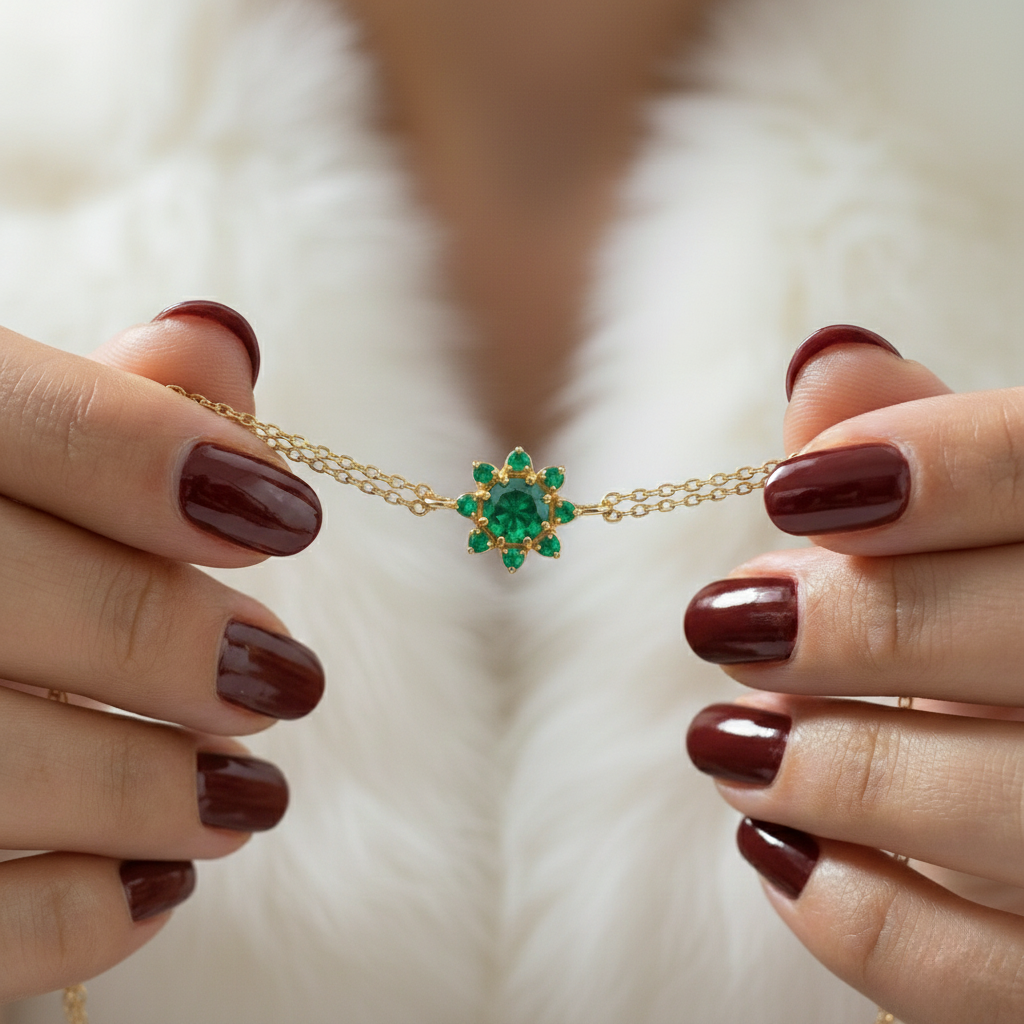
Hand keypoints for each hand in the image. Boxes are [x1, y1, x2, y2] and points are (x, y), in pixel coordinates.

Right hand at [0, 303, 323, 1002]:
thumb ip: (98, 398)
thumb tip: (221, 345)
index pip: (15, 422)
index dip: (160, 461)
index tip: (290, 519)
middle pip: (4, 596)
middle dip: (171, 645)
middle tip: (288, 679)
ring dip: (146, 794)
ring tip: (247, 799)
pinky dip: (68, 920)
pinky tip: (152, 888)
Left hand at [683, 326, 1023, 1023]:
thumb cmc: (1017, 624)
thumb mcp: (1000, 534)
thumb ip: (930, 451)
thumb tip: (824, 363)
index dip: (934, 465)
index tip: (791, 491)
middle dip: (857, 627)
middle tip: (727, 621)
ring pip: (1013, 813)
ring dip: (830, 770)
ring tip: (725, 740)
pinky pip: (985, 981)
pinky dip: (858, 916)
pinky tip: (777, 851)